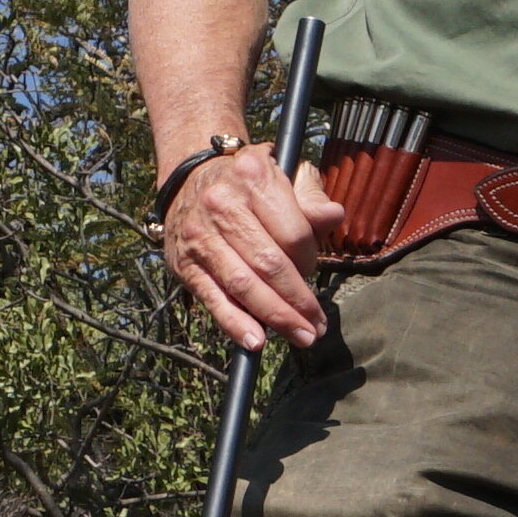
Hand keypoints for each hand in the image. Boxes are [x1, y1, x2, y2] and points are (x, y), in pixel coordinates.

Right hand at [162, 143, 338, 349]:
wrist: (190, 181)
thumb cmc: (249, 184)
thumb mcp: (284, 174)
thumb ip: (311, 198)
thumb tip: (333, 216)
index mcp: (253, 177)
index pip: (293, 233)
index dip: (309, 259)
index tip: (312, 269)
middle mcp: (221, 204)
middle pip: (269, 264)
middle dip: (298, 301)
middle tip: (318, 326)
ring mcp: (200, 236)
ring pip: (243, 285)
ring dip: (275, 317)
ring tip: (301, 336)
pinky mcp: (185, 264)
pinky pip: (213, 298)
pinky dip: (234, 323)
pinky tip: (256, 341)